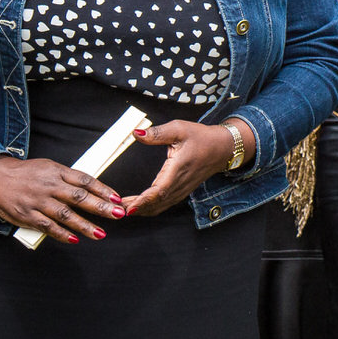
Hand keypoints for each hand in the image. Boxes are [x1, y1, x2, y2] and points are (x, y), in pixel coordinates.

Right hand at [0, 155, 124, 242]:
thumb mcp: (49, 167)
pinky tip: (75, 239)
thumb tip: (94, 189)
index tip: (117, 198)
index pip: (84, 180)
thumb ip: (69, 178)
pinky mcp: (26, 215)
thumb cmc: (26, 174)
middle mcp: (49, 186)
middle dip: (100, 207)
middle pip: (78, 197)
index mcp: (56, 172)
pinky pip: (46, 226)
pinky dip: (61, 233)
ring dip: (84, 225)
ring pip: (64, 214)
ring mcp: (37, 201)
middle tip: (118, 214)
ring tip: (100, 234)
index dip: (102, 189)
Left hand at [120, 118, 254, 217]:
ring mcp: (182, 190)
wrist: (223, 148)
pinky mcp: (182, 191)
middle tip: (114, 208)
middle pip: (156, 203)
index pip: (159, 190)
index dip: (143, 201)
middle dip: (135, 208)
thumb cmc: (201, 137)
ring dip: (141, 209)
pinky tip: (138, 206)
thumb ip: (157, 133)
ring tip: (121, 208)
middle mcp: (180, 183)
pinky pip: (164, 205)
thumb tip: (136, 133)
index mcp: (177, 169)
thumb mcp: (179, 128)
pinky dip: (150, 208)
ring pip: (159, 207)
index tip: (128, 207)